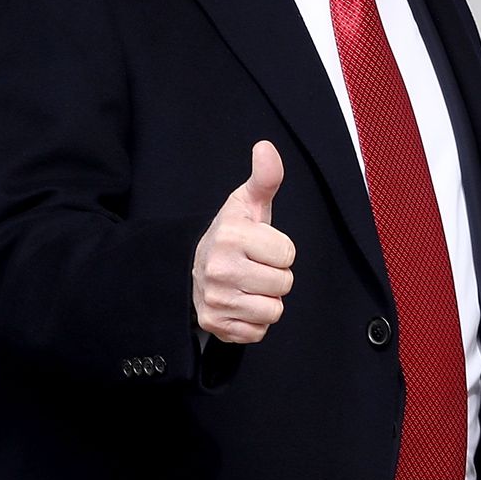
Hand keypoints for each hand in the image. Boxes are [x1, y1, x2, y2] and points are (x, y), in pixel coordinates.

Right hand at [191, 140, 295, 343]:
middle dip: (275, 276)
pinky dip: (254, 321)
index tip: (260, 246)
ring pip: (273, 310)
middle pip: (284, 283)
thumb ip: (264, 178)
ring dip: (267, 300)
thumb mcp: (246, 205)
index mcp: (230, 235)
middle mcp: (219, 268)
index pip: (287, 253)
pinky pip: (259, 332)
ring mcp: (216, 300)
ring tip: (248, 285)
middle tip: (254, 267)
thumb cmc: (231, 235)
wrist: (193, 268)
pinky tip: (240, 303)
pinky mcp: (216, 325)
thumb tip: (266, 147)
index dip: (279, 250)